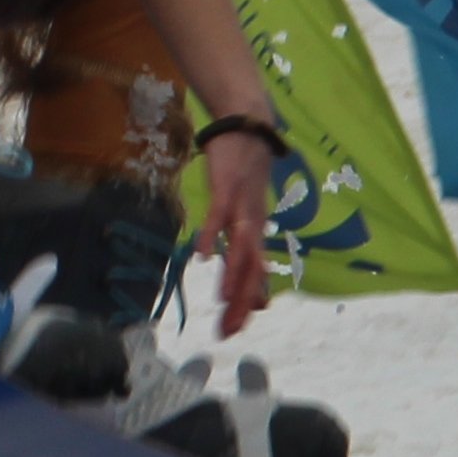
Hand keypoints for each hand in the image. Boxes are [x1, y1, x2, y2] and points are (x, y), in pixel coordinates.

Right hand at [201, 121, 285, 334]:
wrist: (248, 126)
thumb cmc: (242, 169)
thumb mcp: (245, 206)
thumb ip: (244, 234)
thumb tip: (238, 255)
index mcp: (256, 229)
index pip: (256, 273)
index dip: (247, 301)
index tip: (237, 327)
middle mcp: (253, 222)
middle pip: (251, 268)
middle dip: (241, 301)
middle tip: (228, 330)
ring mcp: (241, 206)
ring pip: (241, 248)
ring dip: (233, 276)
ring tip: (222, 301)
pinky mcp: (227, 188)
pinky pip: (219, 216)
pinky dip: (212, 236)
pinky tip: (201, 255)